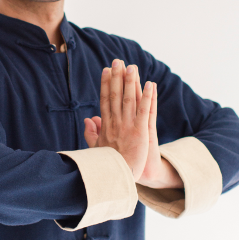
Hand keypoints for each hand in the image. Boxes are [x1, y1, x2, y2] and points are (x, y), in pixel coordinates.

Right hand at [84, 61, 183, 188]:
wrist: (118, 178)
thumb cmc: (109, 165)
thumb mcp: (97, 148)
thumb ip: (92, 133)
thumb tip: (88, 119)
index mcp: (106, 126)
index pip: (105, 100)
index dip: (106, 83)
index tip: (106, 70)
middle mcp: (115, 123)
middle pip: (115, 95)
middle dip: (116, 77)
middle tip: (118, 60)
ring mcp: (128, 126)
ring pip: (129, 99)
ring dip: (130, 82)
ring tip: (132, 66)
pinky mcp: (140, 132)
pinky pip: (145, 111)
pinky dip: (147, 97)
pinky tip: (150, 84)